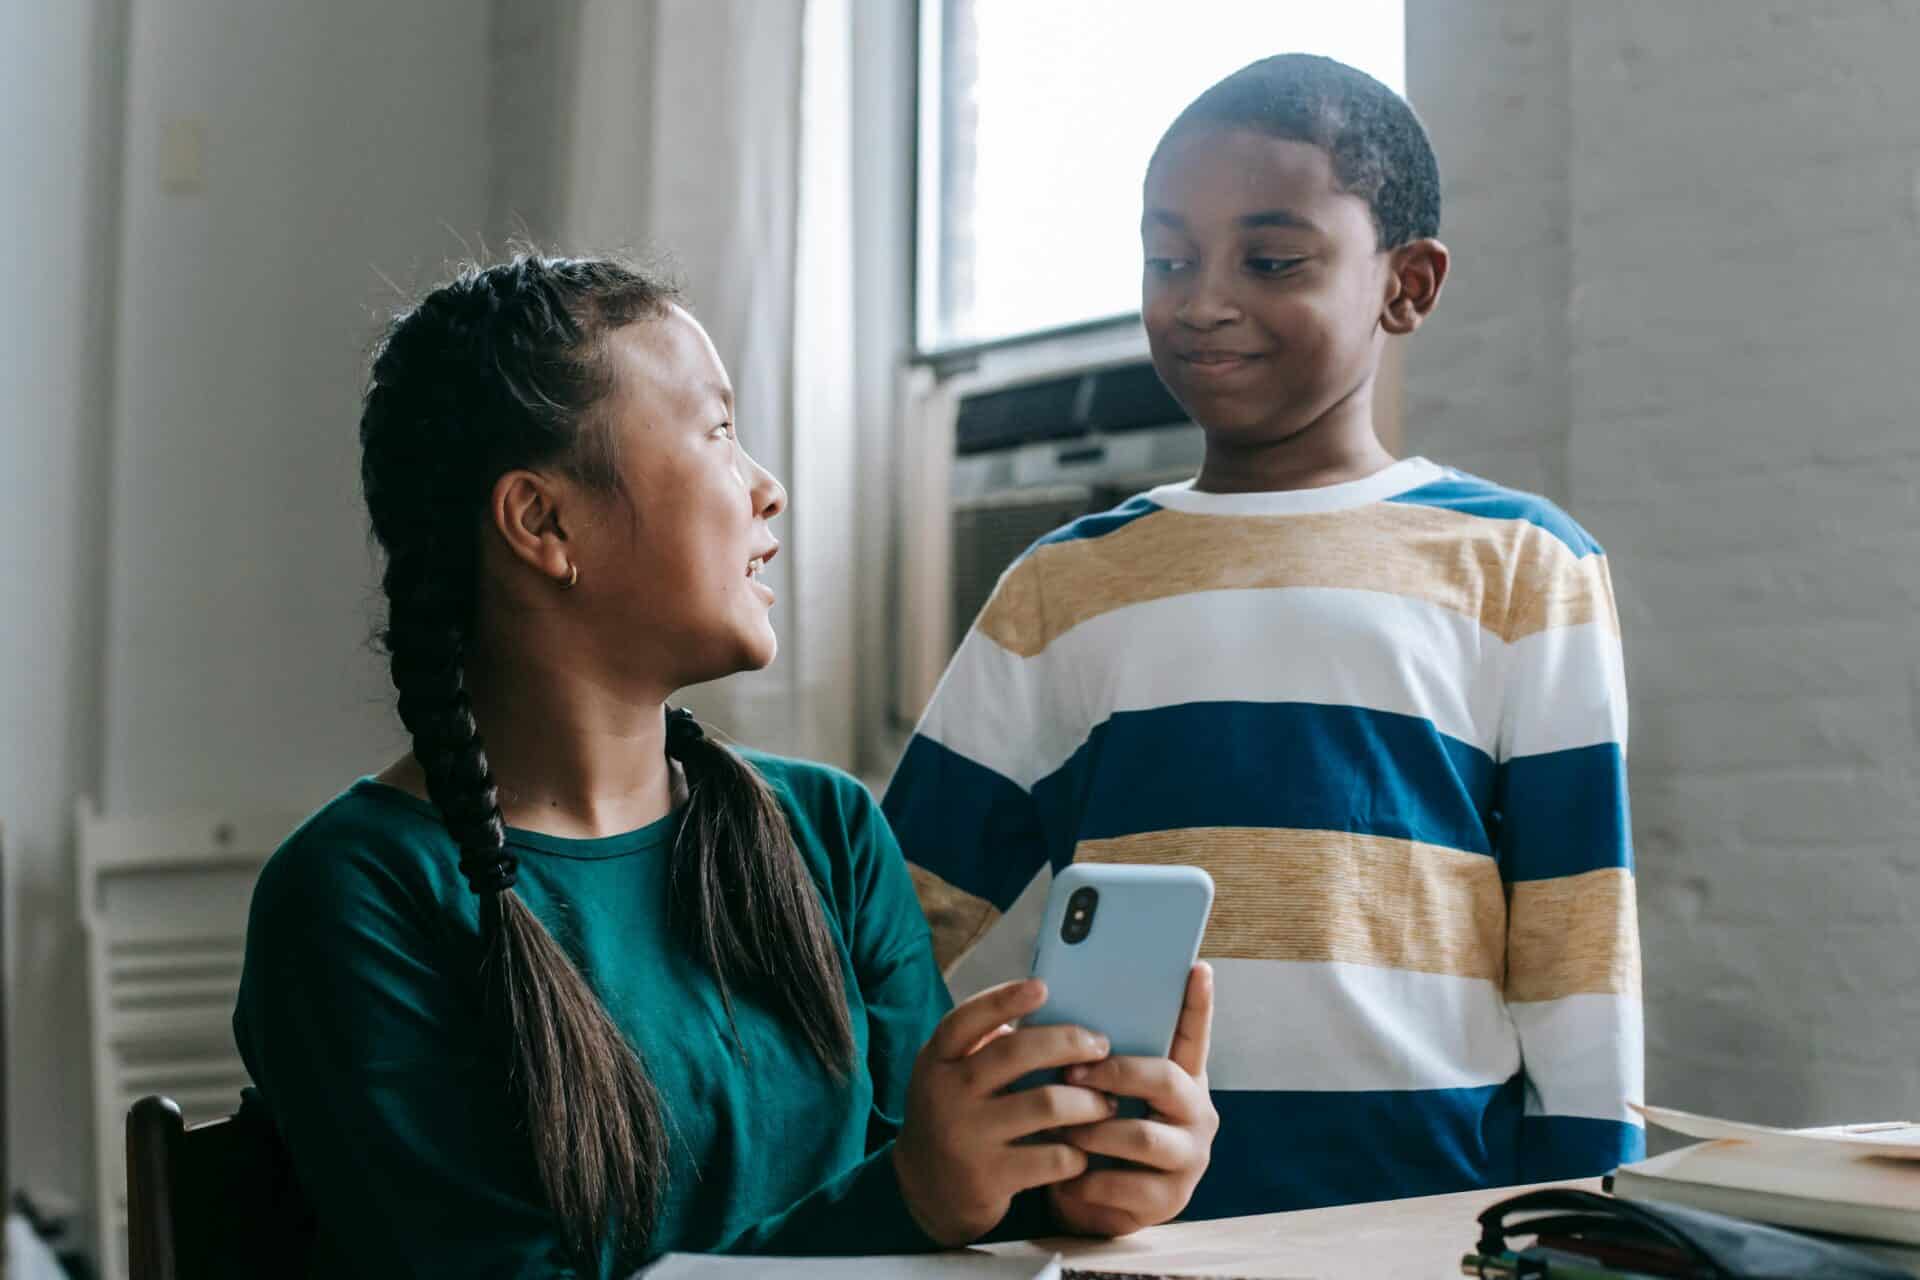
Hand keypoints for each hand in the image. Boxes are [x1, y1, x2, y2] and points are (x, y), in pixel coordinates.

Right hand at [894, 978, 1116, 1245]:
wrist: (925, 1190)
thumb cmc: (956, 1115)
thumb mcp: (953, 1075)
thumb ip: (986, 1047)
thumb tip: (1051, 1013)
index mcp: (937, 1059)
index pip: (966, 1019)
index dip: (1003, 998)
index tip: (1042, 987)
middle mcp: (946, 1094)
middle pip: (1016, 1053)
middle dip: (1069, 1043)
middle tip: (1100, 1046)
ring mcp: (967, 1136)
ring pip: (1047, 1105)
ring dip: (1089, 1101)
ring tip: (1107, 1102)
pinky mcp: (989, 1178)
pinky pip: (1053, 1157)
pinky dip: (1078, 1151)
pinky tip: (1085, 1148)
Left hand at [1047, 962, 1217, 1236]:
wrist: (1088, 1201)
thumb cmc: (1091, 1130)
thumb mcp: (1098, 1092)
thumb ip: (1093, 1057)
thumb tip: (1048, 1009)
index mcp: (1181, 1079)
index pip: (1193, 1035)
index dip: (1197, 1004)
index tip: (1197, 967)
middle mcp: (1196, 1113)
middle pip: (1164, 1079)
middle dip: (1113, 1073)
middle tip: (1071, 1071)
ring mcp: (1189, 1158)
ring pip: (1140, 1134)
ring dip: (1091, 1130)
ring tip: (1060, 1129)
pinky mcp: (1170, 1200)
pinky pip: (1123, 1183)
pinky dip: (1086, 1178)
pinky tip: (1067, 1175)